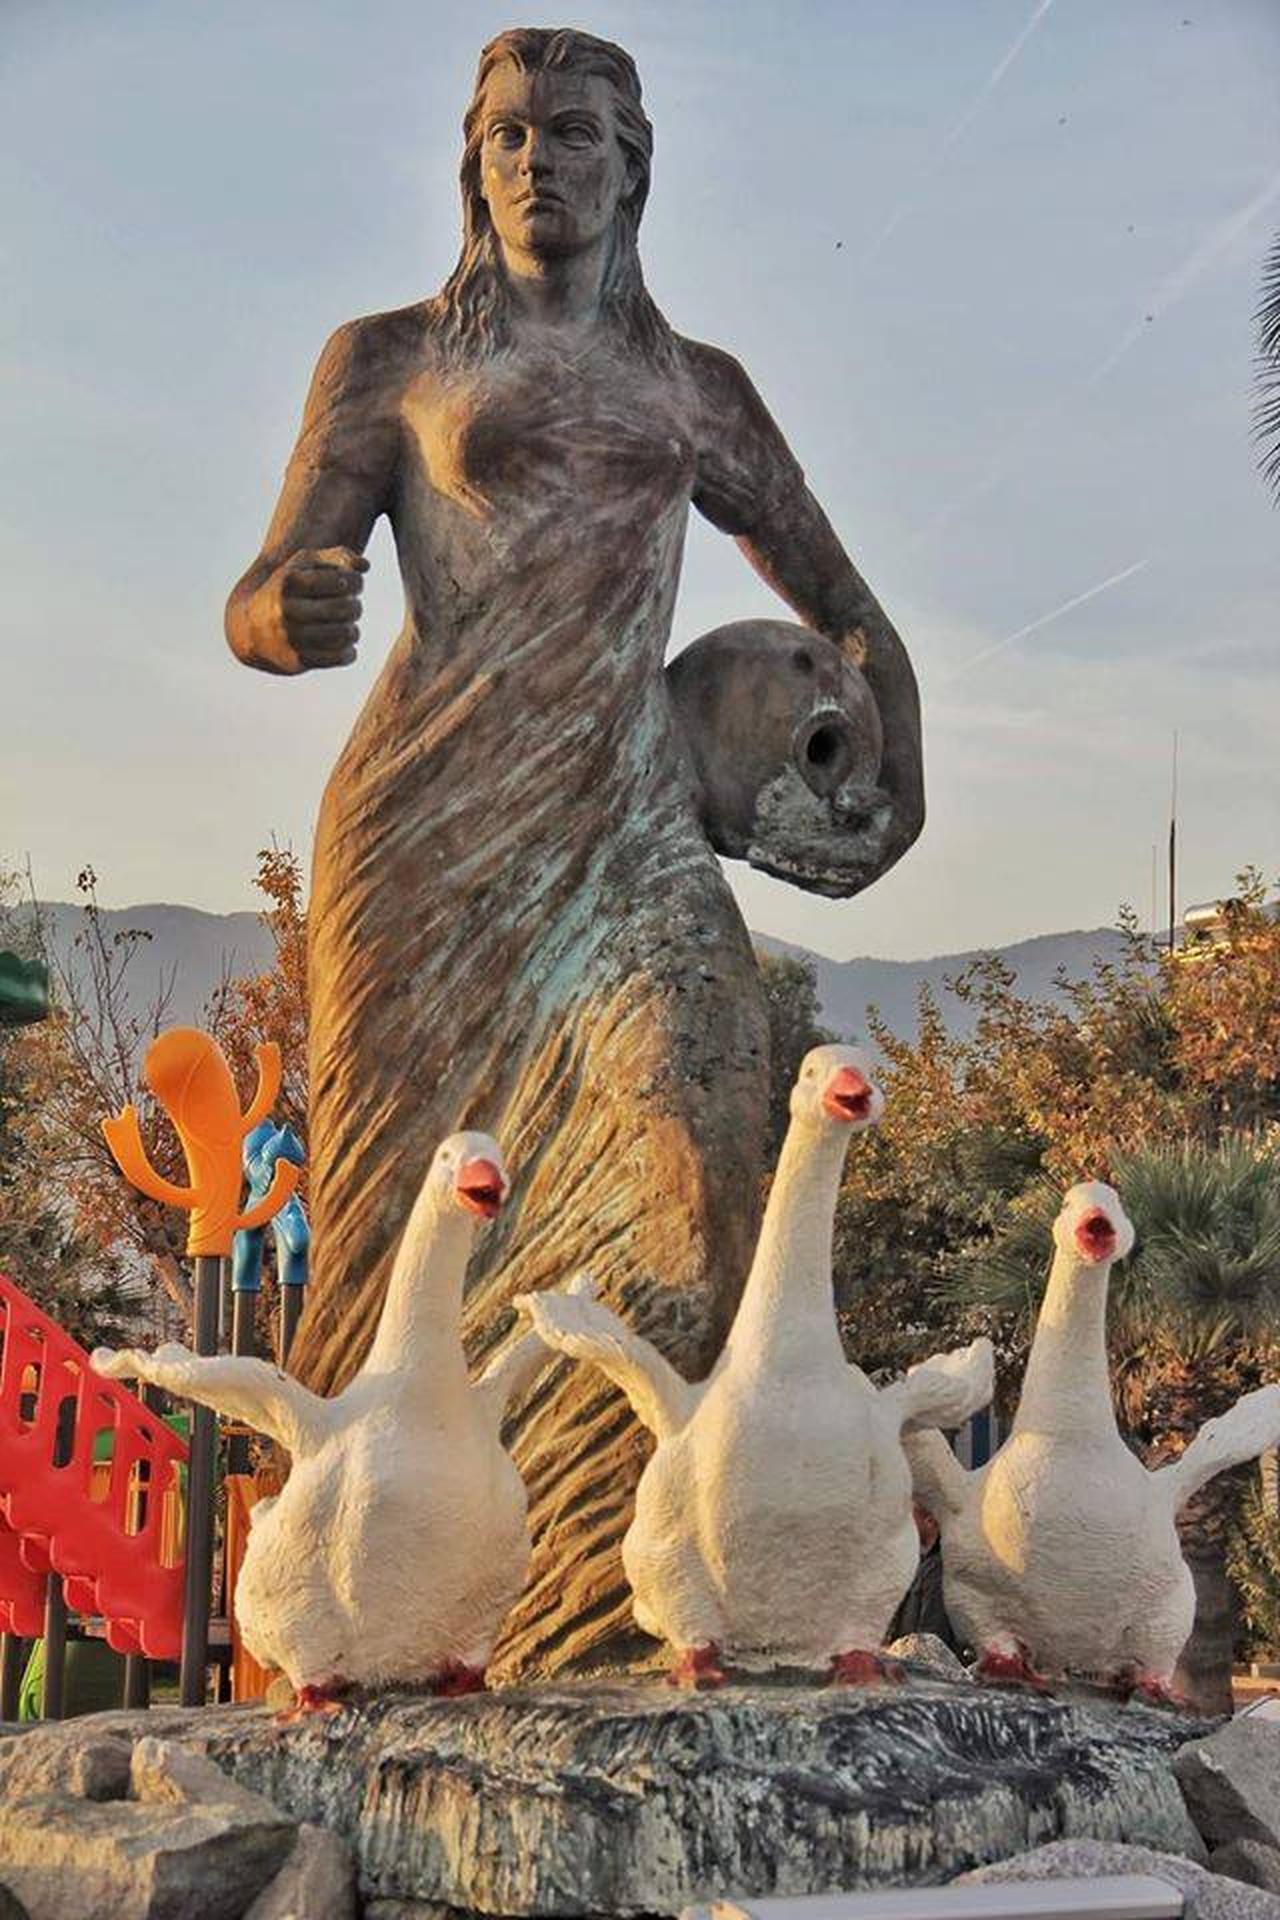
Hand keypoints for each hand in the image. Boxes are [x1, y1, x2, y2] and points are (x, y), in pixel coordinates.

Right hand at [243, 546, 368, 674]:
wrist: (251, 629)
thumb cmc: (287, 589)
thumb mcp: (305, 564)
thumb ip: (338, 557)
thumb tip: (365, 566)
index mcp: (289, 582)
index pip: (343, 580)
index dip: (356, 583)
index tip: (350, 586)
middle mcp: (287, 610)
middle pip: (346, 608)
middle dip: (355, 606)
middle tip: (351, 607)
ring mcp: (291, 637)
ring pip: (345, 633)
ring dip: (353, 629)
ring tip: (347, 625)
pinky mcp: (298, 660)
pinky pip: (340, 657)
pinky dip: (349, 651)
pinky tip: (343, 644)